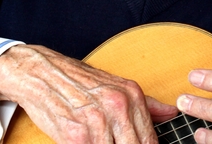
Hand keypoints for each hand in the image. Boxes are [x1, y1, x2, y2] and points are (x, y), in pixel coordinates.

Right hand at [0, 44, 177, 142]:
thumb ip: (145, 104)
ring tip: (99, 143)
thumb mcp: (116, 87)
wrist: (40, 73)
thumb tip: (171, 113)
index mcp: (131, 96)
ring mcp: (97, 121)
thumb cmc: (77, 82)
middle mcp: (117, 106)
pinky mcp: (76, 134)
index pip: (150, 140)